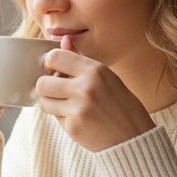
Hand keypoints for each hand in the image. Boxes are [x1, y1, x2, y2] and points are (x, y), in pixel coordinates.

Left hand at [37, 36, 155, 150]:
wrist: (134, 136)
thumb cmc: (120, 104)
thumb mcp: (106, 77)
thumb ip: (81, 60)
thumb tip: (64, 40)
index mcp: (95, 70)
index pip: (54, 57)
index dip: (50, 64)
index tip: (55, 71)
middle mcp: (86, 87)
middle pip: (42, 83)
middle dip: (47, 88)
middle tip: (58, 92)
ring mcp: (79, 108)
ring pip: (44, 102)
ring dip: (51, 104)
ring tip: (68, 106)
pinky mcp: (74, 127)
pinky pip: (55, 118)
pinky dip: (63, 118)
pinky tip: (79, 119)